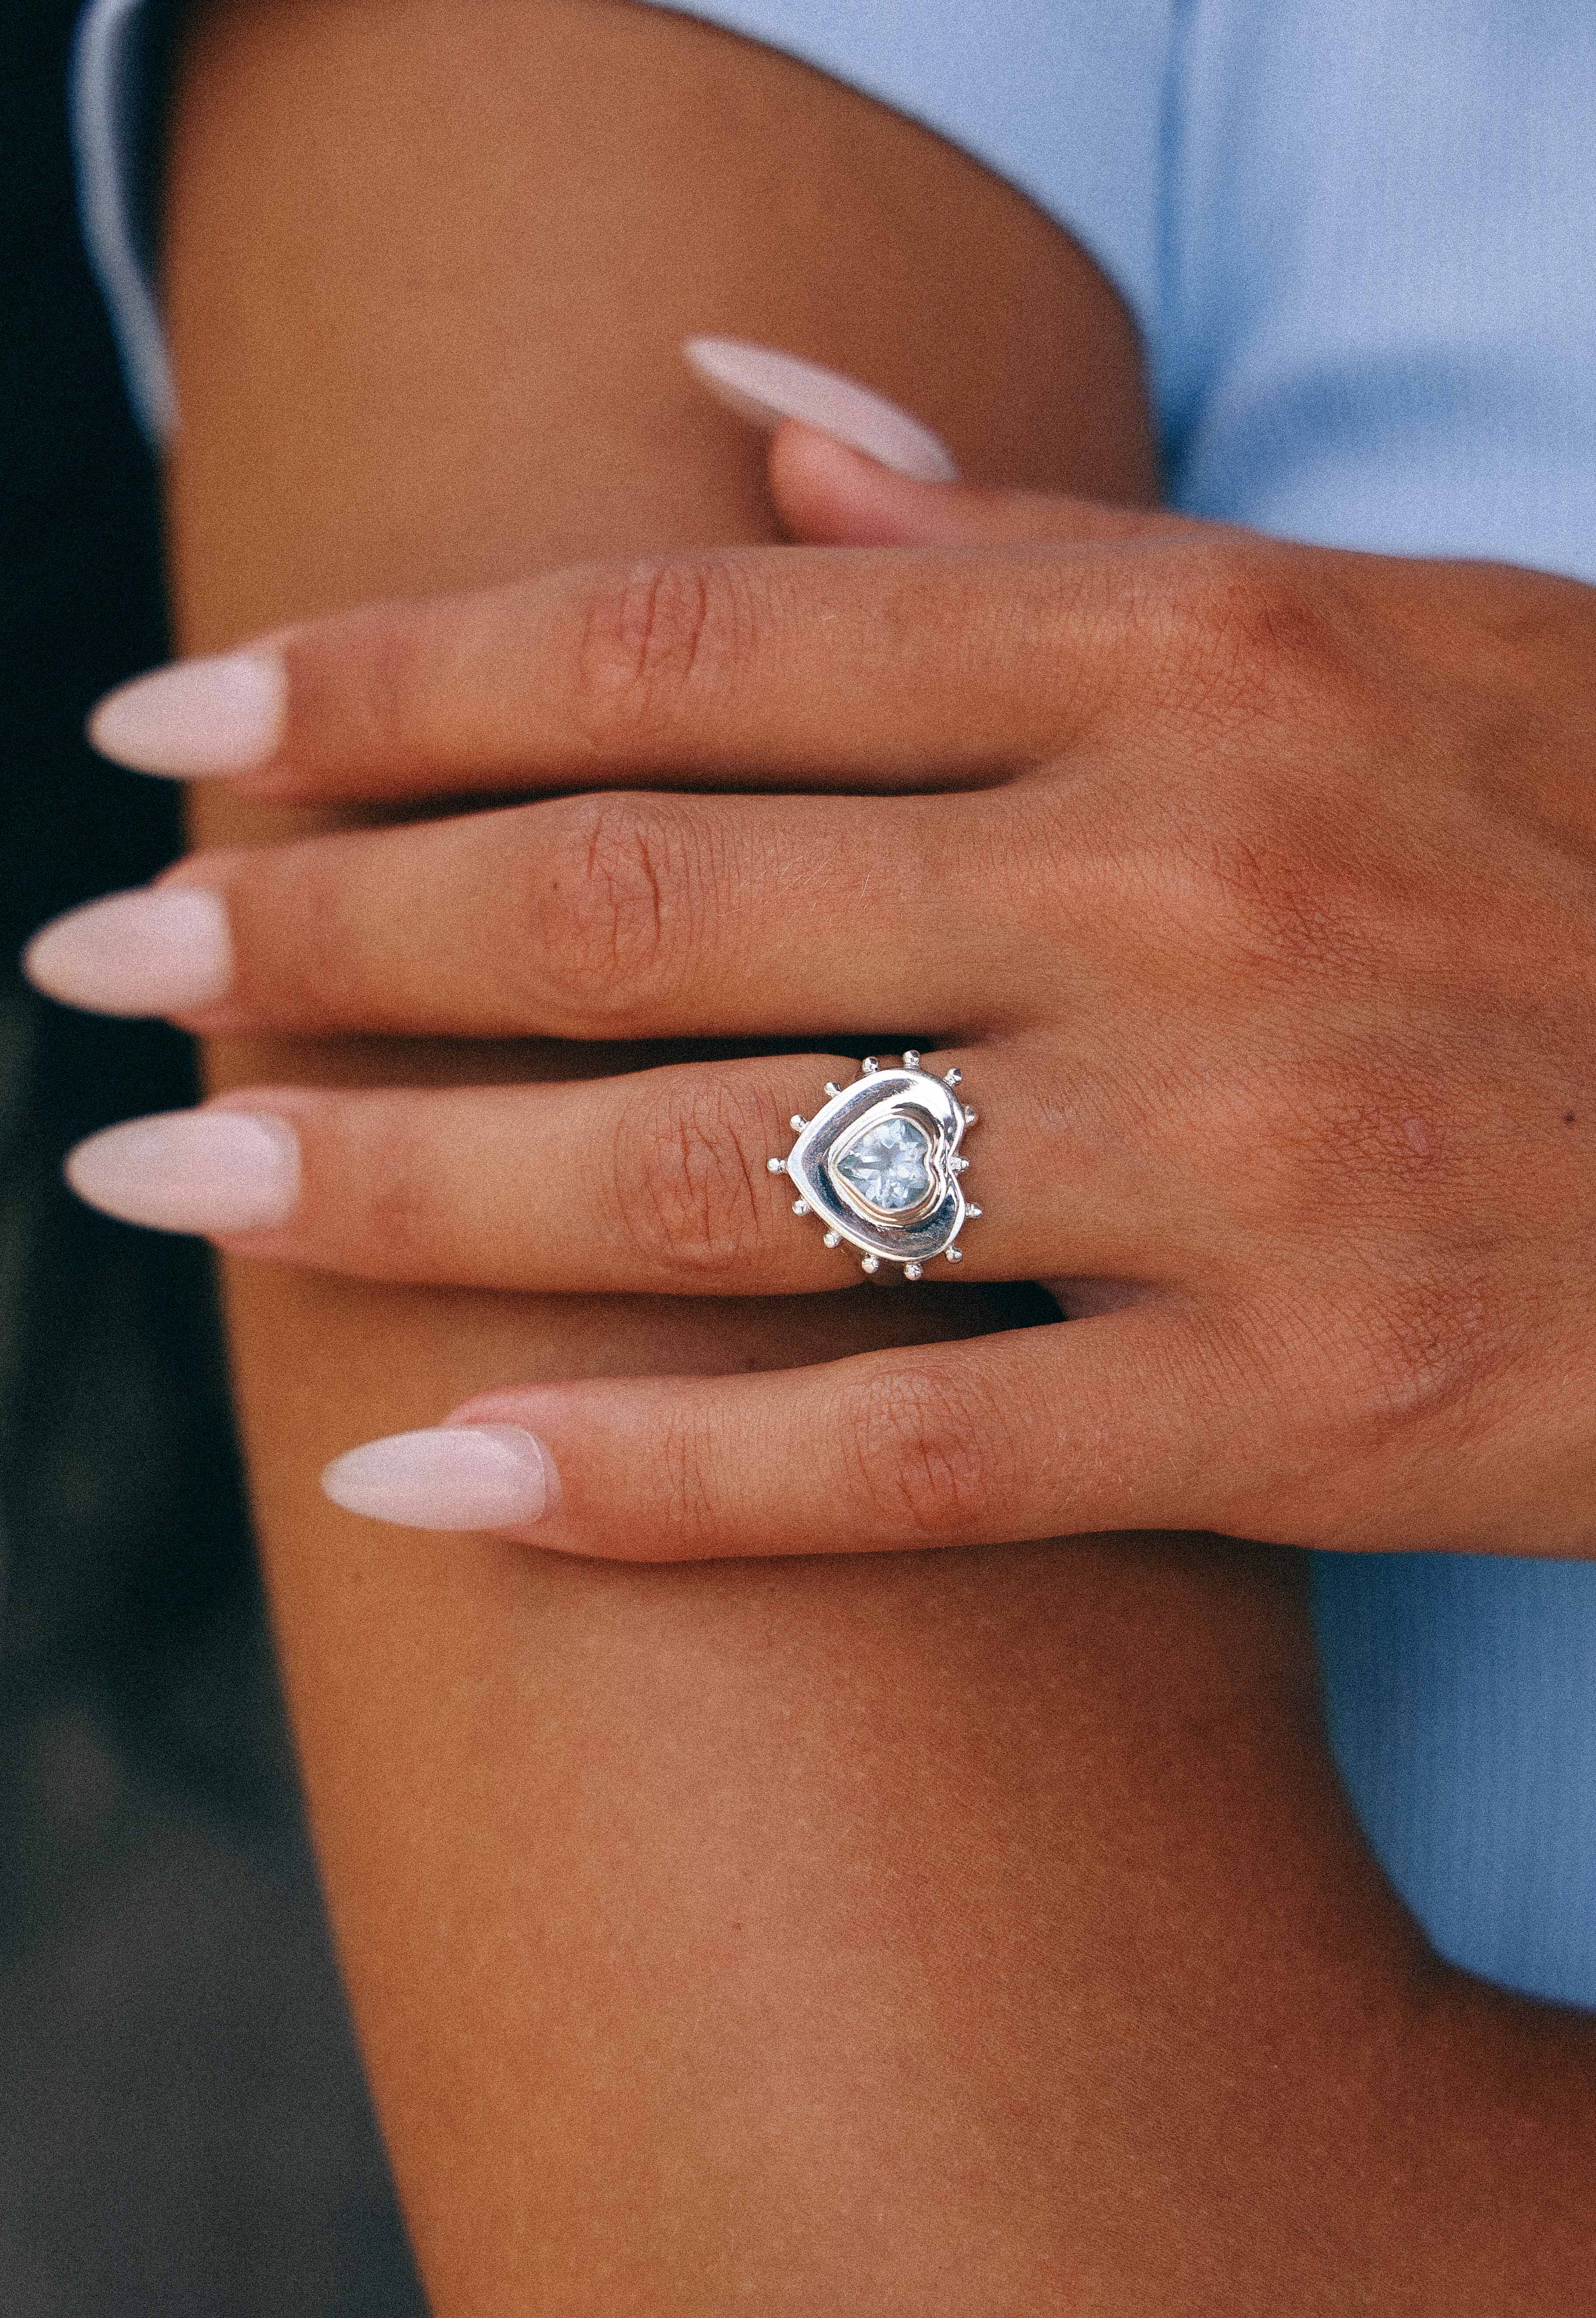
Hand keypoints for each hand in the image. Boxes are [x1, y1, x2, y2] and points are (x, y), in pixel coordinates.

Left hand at [29, 427, 1595, 1561]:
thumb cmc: (1582, 852)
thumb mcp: (1358, 627)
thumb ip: (1038, 543)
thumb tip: (759, 424)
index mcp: (1186, 656)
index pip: (685, 643)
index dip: (395, 683)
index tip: (187, 734)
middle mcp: (1182, 878)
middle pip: (638, 900)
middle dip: (320, 933)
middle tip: (104, 971)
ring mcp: (1237, 1150)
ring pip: (720, 1174)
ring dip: (398, 1189)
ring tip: (171, 1195)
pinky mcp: (1298, 1403)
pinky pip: (903, 1454)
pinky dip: (652, 1480)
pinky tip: (423, 1485)